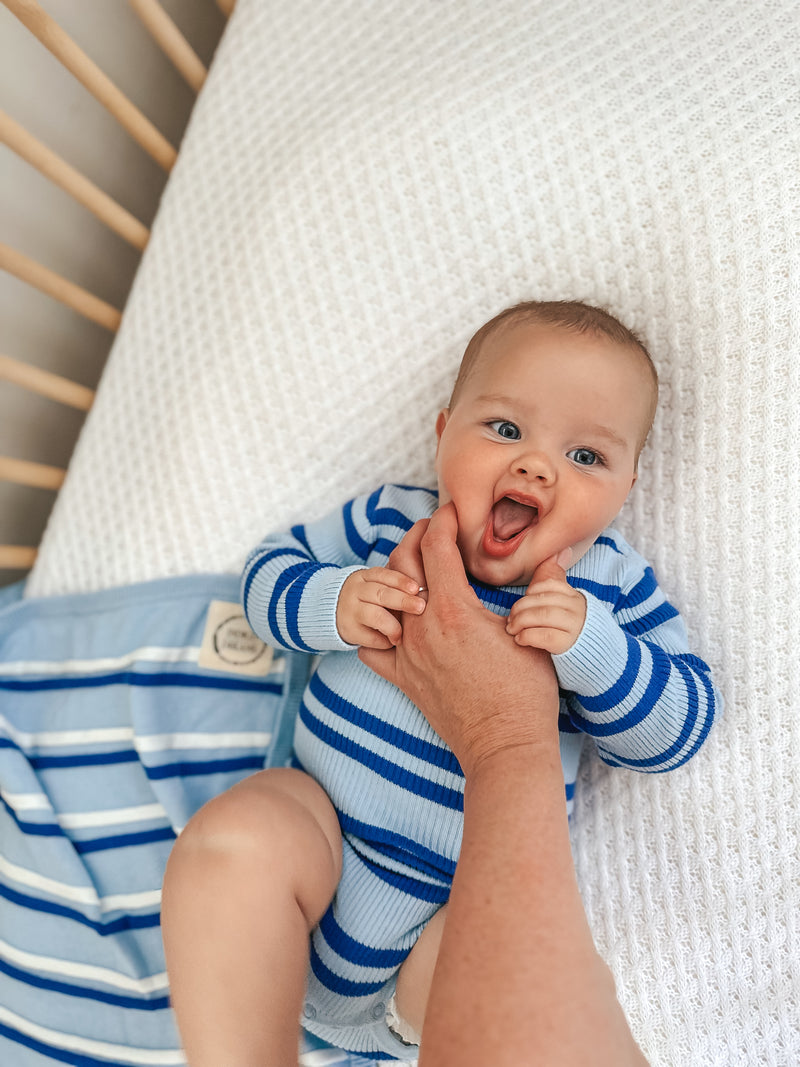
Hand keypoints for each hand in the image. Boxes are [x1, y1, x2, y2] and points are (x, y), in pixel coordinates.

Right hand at [336, 567, 425, 648]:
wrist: (334, 612)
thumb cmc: (369, 599)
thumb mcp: (377, 585)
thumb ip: (397, 585)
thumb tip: (428, 586)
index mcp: (365, 577)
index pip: (383, 575)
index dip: (401, 581)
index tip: (416, 588)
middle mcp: (356, 591)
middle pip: (380, 594)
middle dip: (402, 600)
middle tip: (421, 607)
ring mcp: (350, 610)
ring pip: (373, 615)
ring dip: (392, 625)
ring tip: (404, 634)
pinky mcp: (349, 630)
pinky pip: (369, 636)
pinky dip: (383, 641)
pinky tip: (393, 641)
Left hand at [359, 504, 559, 773]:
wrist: (504, 745)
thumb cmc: (525, 693)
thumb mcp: (535, 632)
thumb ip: (542, 589)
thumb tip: (557, 557)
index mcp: (454, 609)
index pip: (436, 546)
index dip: (443, 521)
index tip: (451, 511)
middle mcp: (423, 627)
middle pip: (403, 564)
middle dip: (415, 537)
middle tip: (431, 529)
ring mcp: (407, 653)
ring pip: (387, 599)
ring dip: (398, 576)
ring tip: (416, 568)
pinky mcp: (403, 677)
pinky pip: (373, 644)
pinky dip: (378, 625)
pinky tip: (394, 619)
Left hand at [506, 554, 585, 653]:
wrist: (595, 657)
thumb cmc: (571, 627)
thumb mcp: (567, 603)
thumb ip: (557, 580)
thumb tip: (561, 551)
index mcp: (574, 597)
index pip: (549, 585)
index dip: (531, 592)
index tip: (524, 601)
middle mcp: (576, 609)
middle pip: (542, 601)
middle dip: (520, 608)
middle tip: (509, 618)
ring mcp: (574, 627)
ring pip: (542, 616)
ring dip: (520, 621)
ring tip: (511, 628)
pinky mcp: (568, 645)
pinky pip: (544, 636)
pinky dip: (527, 636)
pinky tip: (520, 639)